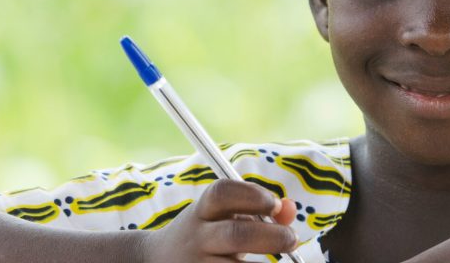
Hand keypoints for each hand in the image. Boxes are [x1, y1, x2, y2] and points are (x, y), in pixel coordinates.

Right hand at [140, 179, 298, 262]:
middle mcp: (197, 237)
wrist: (158, 260)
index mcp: (202, 211)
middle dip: (271, 237)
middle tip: (291, 239)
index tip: (275, 203)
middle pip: (234, 235)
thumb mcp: (226, 216)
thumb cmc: (207, 235)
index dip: (252, 195)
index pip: (222, 193)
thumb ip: (260, 210)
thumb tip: (290, 210)